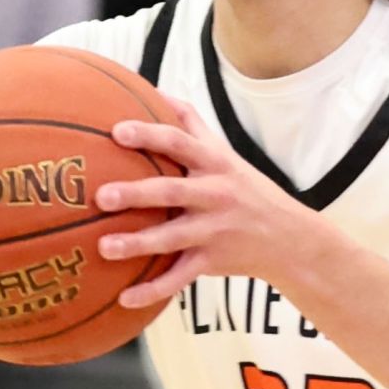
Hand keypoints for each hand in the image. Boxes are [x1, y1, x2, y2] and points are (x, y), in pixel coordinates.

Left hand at [94, 97, 303, 308]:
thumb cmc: (244, 188)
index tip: (117, 131)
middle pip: (171, 191)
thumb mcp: (224, 152)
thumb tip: (155, 90)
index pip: (179, 143)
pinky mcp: (211, 262)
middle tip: (101, 196)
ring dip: (137, 244)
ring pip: (171, 238)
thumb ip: (190, 123)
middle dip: (136, 193)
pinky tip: (124, 298)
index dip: (149, 135)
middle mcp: (214, 195)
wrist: (287, 238)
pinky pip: (179, 278)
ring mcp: (213, 231)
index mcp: (214, 164)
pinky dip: (152, 290)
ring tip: (104, 247)